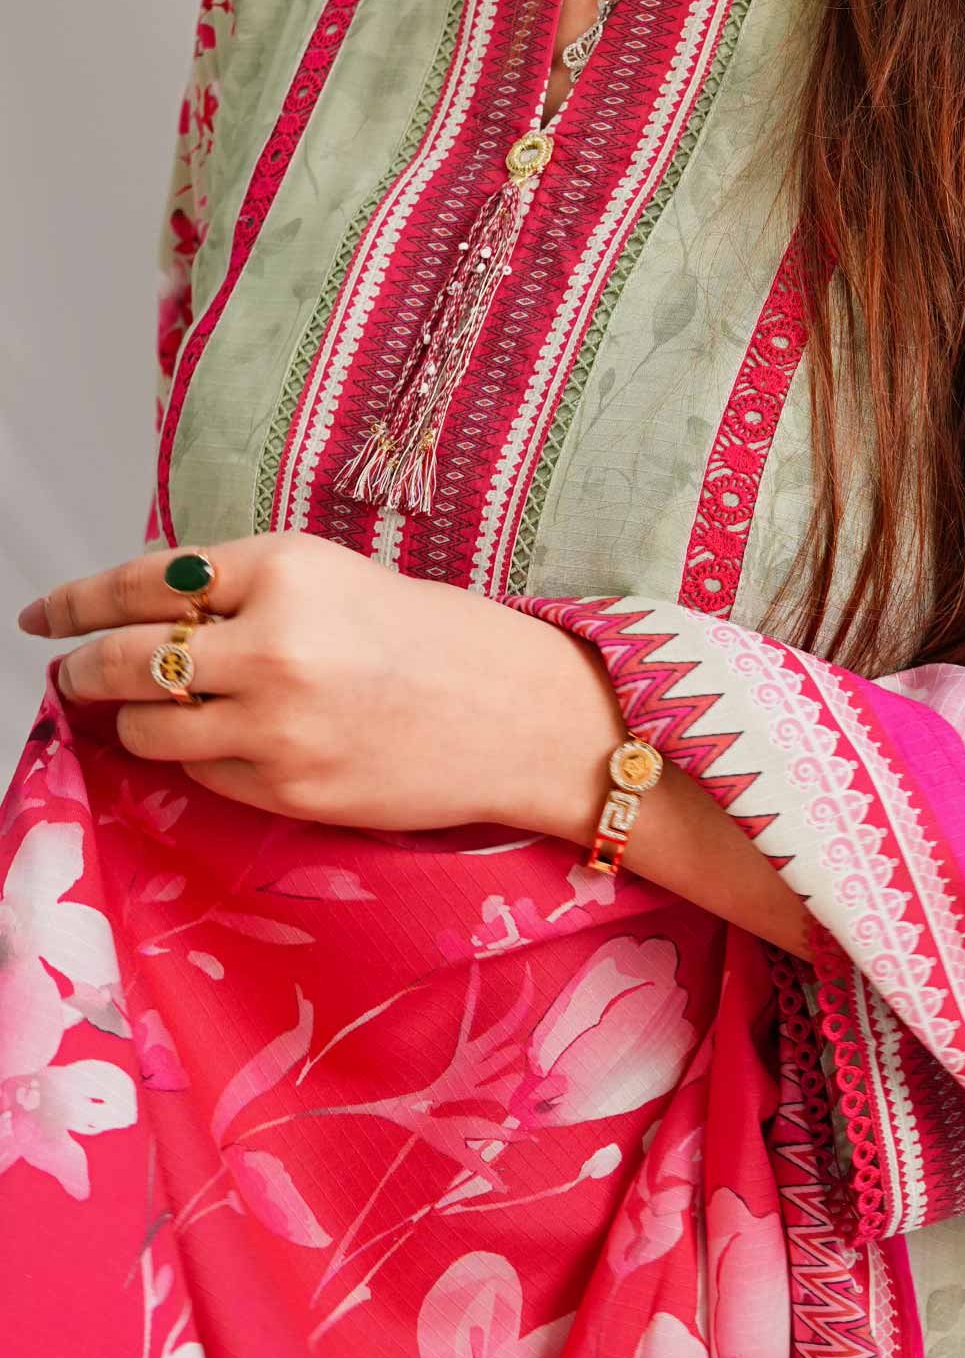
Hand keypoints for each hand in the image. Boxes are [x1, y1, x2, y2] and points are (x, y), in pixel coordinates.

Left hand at [17, 532, 623, 837]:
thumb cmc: (436, 641)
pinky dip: (202, 762)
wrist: (524, 716)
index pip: (141, 582)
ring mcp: (279, 726)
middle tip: (70, 676)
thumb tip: (140, 614)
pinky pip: (205, 777)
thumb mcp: (337, 578)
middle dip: (84, 672)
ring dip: (137, 723)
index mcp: (284, 569)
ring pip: (151, 730)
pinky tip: (234, 747)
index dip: (76, 601)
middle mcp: (273, 644)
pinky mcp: (292, 789)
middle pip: (128, 661)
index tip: (44, 616)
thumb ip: (242, 589)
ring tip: (153, 716)